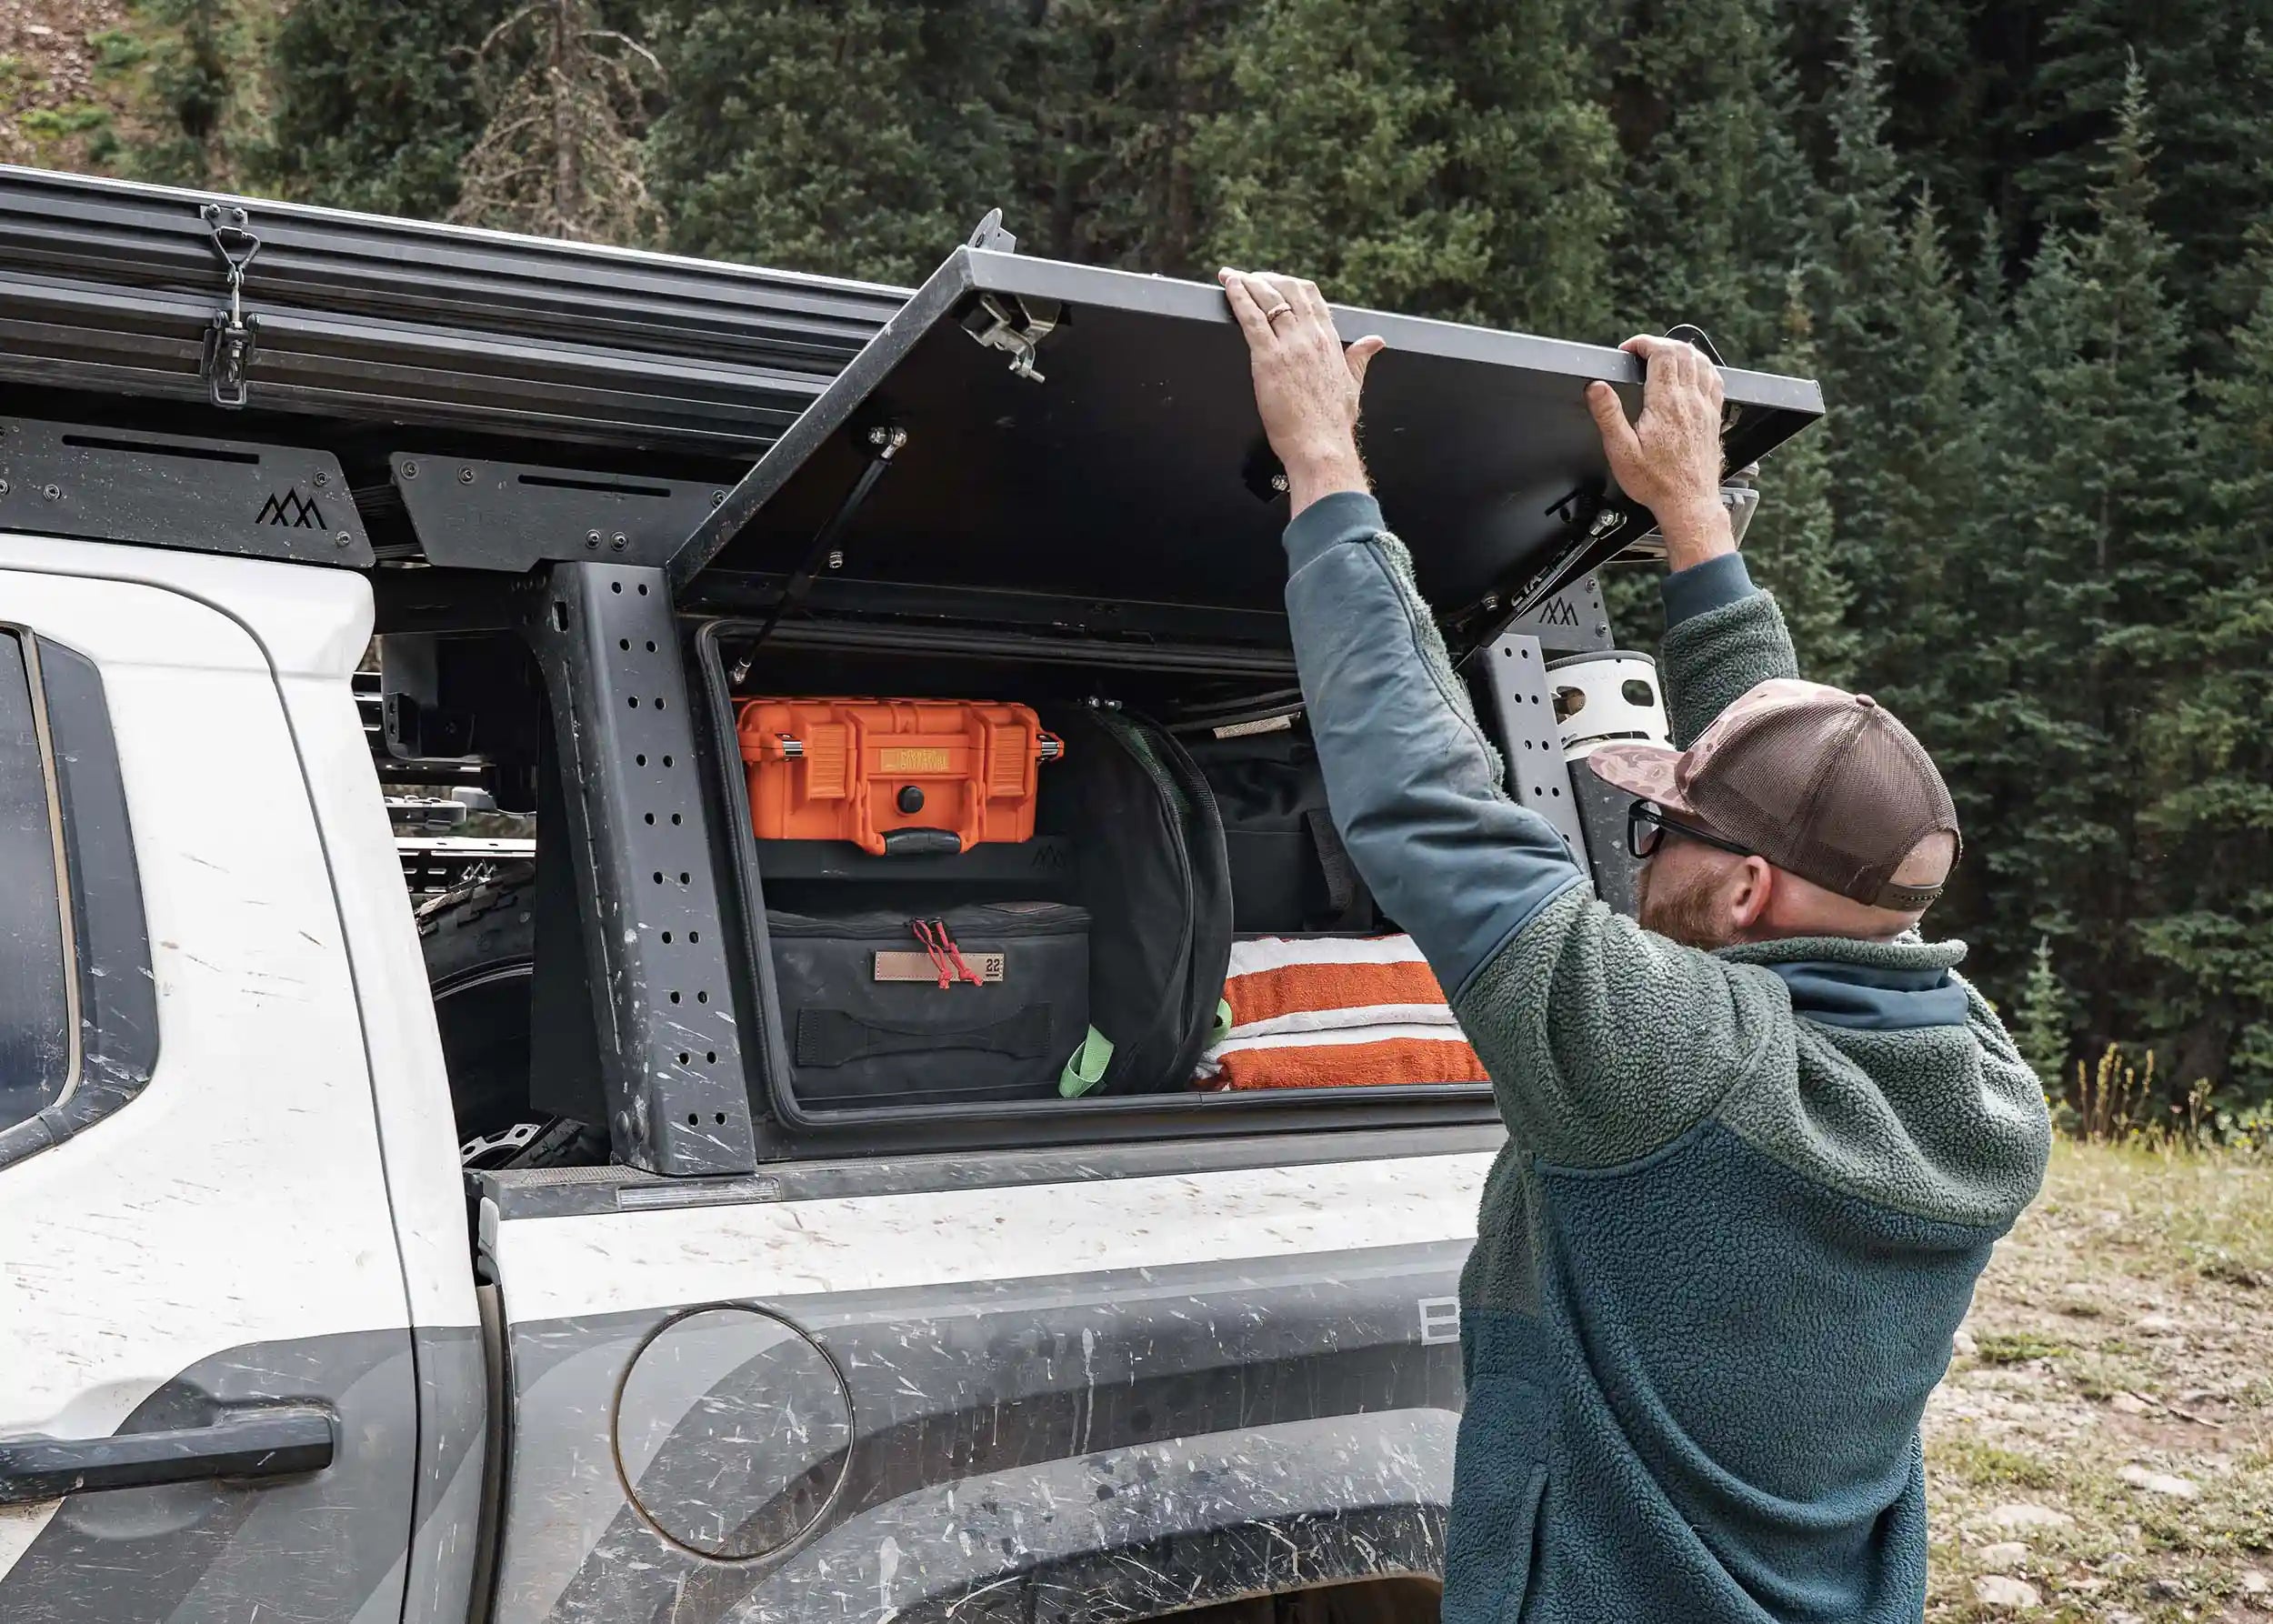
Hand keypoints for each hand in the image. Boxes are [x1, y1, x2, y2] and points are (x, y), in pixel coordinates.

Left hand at [1219, 267, 1386, 515]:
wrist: (1321, 446)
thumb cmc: (1333, 424)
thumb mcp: (1352, 384)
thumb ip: (1360, 358)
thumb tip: (1375, 341)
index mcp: (1330, 341)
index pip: (1311, 297)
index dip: (1291, 284)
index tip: (1276, 281)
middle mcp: (1311, 336)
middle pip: (1289, 290)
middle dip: (1267, 278)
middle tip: (1249, 277)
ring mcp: (1290, 345)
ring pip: (1268, 299)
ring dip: (1247, 282)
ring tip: (1232, 276)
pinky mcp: (1268, 358)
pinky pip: (1251, 317)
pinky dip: (1238, 297)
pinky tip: (1229, 287)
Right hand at [1585, 335, 1733, 568]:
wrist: (1688, 503)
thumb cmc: (1656, 482)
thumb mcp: (1621, 451)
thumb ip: (1608, 415)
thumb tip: (1597, 388)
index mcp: (1666, 403)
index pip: (1661, 353)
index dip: (1643, 343)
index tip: (1629, 350)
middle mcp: (1689, 400)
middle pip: (1683, 351)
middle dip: (1660, 343)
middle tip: (1642, 351)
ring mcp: (1705, 408)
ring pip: (1702, 362)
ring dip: (1682, 351)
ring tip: (1665, 355)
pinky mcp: (1713, 418)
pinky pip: (1715, 380)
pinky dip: (1703, 367)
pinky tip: (1695, 372)